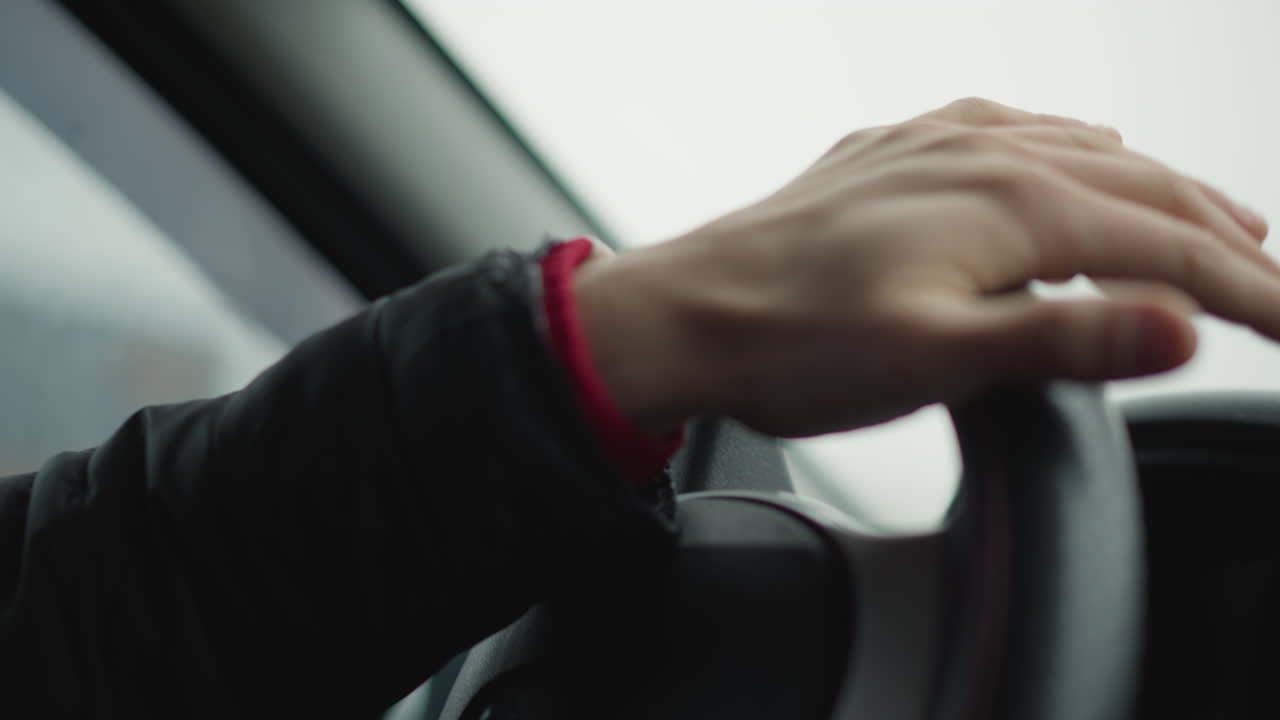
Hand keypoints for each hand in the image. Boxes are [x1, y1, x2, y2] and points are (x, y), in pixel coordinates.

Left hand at [574, 98, 1275, 437]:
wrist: (686, 313)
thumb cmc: (795, 344)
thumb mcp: (938, 359)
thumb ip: (1064, 337)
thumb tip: (1180, 326)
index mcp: (1011, 203)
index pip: (1169, 248)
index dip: (1250, 292)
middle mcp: (983, 155)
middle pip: (1143, 190)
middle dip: (1223, 238)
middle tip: (1275, 281)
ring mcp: (937, 147)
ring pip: (1085, 154)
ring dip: (1159, 190)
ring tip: (1212, 219)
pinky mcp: (897, 156)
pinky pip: (1013, 132)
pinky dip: (1072, 151)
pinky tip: (1074, 152)